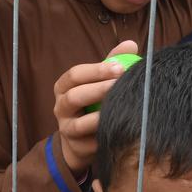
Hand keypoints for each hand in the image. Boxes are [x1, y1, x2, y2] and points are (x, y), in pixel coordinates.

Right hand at [53, 40, 137, 175]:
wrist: (81, 141)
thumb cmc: (92, 104)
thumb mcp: (98, 82)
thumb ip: (112, 63)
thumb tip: (131, 44)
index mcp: (64, 87)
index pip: (74, 75)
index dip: (96, 70)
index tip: (119, 67)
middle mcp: (60, 107)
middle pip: (74, 97)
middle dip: (99, 90)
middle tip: (122, 84)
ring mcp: (67, 129)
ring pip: (80, 124)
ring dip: (101, 116)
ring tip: (121, 109)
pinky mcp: (77, 147)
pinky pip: (91, 143)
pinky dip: (106, 136)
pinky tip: (123, 129)